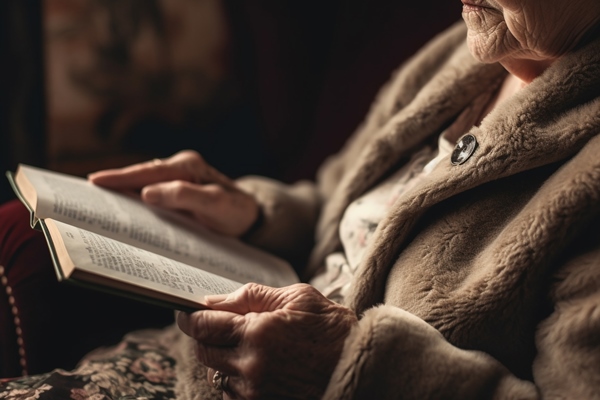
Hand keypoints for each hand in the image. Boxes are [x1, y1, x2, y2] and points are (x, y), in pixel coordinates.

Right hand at [88, 150, 258, 236]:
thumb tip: (148, 192)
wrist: (251, 216)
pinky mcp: (176, 188)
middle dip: (114, 182)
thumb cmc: (236, 212)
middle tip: (86, 192)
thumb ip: (186, 197)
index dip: (122, 177)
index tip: (96, 181)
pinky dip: (134, 197)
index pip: (149, 171)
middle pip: (141, 174)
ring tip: (96, 200)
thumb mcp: (217, 206)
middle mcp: (181, 167)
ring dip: (123, 190)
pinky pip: (150, 190)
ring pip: (143, 181)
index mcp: (189, 166)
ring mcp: (178, 176)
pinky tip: (122, 207)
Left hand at [177, 283, 357, 399]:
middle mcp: (252, 366)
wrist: (361, 364)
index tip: (186, 312)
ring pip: (217, 374)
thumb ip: (249, 296)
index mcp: (258, 332)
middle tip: (222, 326)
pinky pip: (232, 393)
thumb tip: (210, 301)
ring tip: (251, 346)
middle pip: (204, 352)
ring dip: (224, 359)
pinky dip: (237, 379)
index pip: (203, 326)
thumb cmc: (330, 326)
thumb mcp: (295, 297)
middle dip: (207, 337)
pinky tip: (259, 366)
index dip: (190, 317)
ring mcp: (257, 391)